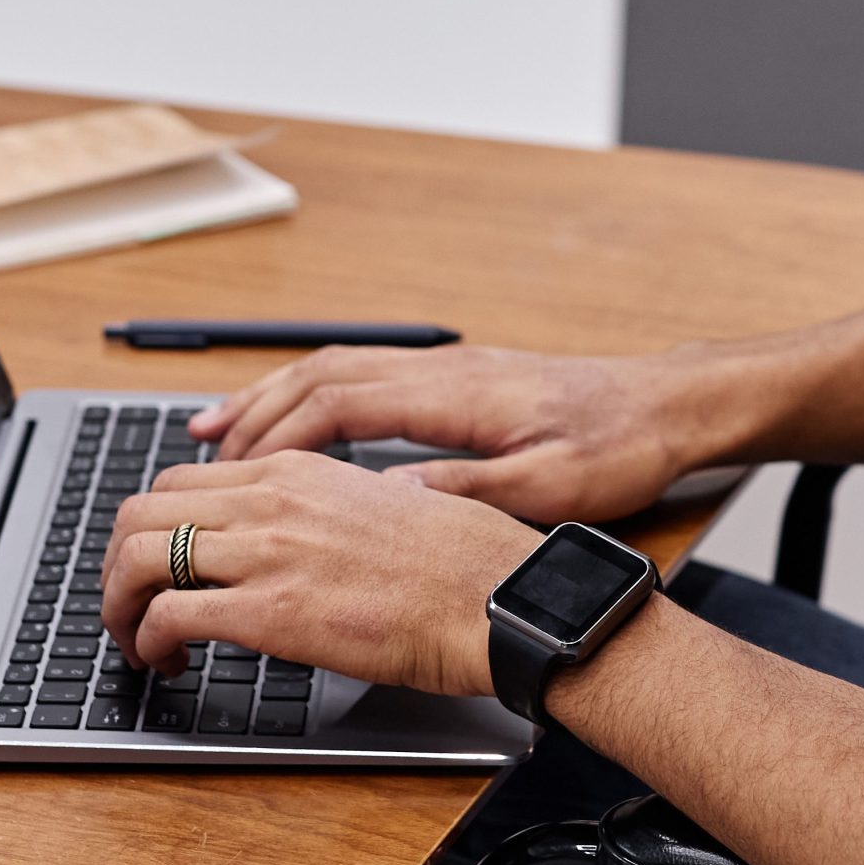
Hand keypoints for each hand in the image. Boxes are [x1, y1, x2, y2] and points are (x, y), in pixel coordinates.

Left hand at [100, 450, 541, 688]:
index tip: (160, 564)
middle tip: (128, 605)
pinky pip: (168, 616)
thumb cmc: (467, 565)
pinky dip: (148, 642)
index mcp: (300, 471)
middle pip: (143, 511)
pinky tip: (168, 664)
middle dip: (117, 563)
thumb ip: (336, 510)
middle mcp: (272, 500)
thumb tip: (313, 535)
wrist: (498, 600)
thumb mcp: (391, 506)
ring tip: (135, 642)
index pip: (183, 479)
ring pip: (139, 559)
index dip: (154, 526)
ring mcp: (268, 552)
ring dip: (119, 605)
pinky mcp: (271, 611)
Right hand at [190, 343, 722, 520]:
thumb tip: (386, 498)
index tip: (227, 473)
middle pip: (320, 377)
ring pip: (336, 369)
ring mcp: (448, 367)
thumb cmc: (620, 446)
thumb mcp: (549, 486)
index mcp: (455, 394)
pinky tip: (297, 421)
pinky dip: (313, 394)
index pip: (339, 403)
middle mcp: (441, 369)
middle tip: (192, 457)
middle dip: (250, 414)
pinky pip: (363, 374)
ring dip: (272, 398)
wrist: (671, 406)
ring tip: (214, 434)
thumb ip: (466, 489)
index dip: (275, 437)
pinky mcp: (459, 376)